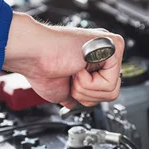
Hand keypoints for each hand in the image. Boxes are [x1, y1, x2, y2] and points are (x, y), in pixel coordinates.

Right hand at [3, 13, 123, 107]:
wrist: (34, 54)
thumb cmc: (41, 66)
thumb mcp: (63, 89)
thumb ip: (77, 94)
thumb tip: (76, 102)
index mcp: (93, 57)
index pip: (105, 90)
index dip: (85, 95)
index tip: (69, 78)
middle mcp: (104, 50)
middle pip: (112, 93)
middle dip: (86, 94)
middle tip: (71, 77)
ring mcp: (109, 47)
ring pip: (112, 90)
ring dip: (85, 88)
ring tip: (74, 71)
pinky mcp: (114, 46)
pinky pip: (110, 83)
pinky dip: (88, 82)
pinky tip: (78, 67)